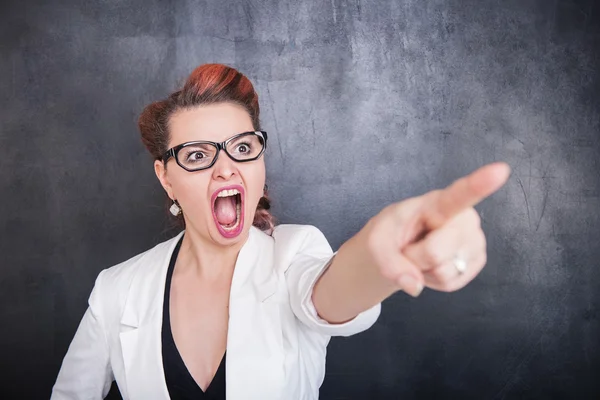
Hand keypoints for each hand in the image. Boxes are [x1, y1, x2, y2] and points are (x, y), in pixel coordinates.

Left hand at [362, 162, 510, 296]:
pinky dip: (434, 281)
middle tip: (410, 248)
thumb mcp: (376, 244)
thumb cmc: (389, 236)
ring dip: (425, 271)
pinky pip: (452, 283)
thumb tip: (414, 285)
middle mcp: (464, 217)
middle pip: (436, 252)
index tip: (500, 170)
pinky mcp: (478, 260)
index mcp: (437, 202)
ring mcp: (475, 240)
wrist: (397, 251)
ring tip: (421, 255)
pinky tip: (431, 266)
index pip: (459, 194)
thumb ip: (388, 263)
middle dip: (415, 258)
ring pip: (445, 272)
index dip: (480, 184)